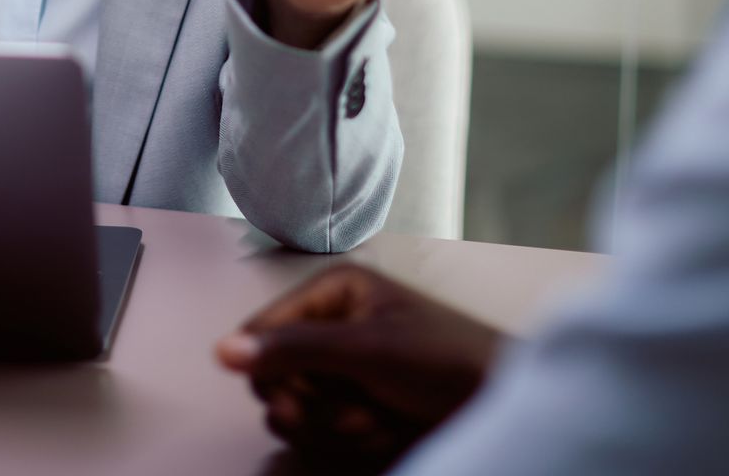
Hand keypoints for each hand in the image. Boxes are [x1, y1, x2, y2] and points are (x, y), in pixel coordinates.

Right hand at [215, 264, 504, 474]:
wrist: (504, 403)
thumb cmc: (446, 359)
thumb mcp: (366, 349)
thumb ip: (293, 349)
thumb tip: (224, 351)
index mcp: (332, 291)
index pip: (263, 330)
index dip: (268, 370)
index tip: (288, 400)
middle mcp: (334, 324)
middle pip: (277, 377)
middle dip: (311, 405)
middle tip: (338, 415)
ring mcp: (347, 367)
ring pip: (300, 409)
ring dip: (336, 425)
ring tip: (375, 419)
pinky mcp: (361, 401)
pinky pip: (327, 429)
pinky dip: (355, 437)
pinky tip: (387, 428)